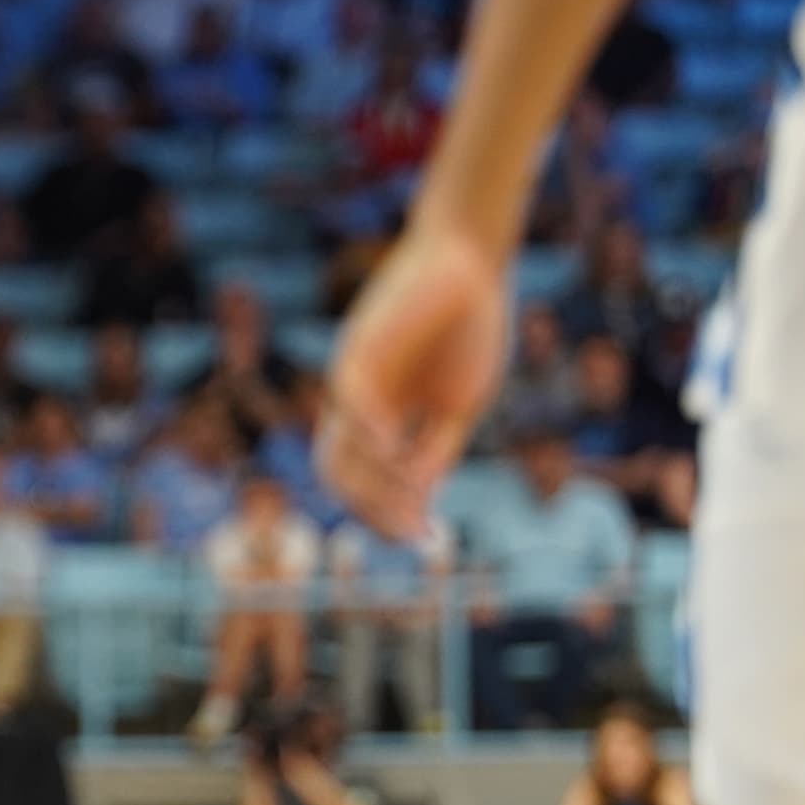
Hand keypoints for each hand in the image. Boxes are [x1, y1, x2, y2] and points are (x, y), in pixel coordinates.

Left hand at [320, 219, 507, 539]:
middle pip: (342, 480)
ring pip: (337, 453)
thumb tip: (418, 504)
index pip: (365, 486)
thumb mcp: (458, 405)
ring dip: (372, 486)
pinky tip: (395, 451)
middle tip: (411, 533)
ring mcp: (352, 382)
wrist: (467, 262)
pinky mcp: (355, 351)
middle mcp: (356, 408)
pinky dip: (369, 435)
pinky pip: (349, 402)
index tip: (424, 542)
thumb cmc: (467, 328)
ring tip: (410, 499)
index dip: (389, 518)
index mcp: (382, 423)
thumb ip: (435, 452)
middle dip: (376, 514)